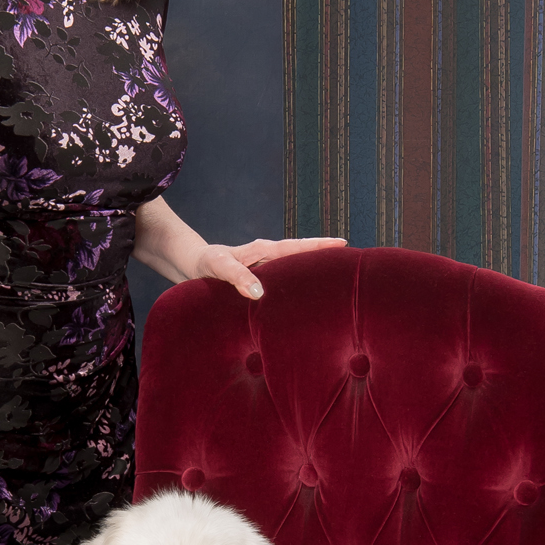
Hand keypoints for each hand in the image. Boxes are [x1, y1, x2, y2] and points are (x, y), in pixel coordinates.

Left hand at [193, 235, 347, 300]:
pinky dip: (297, 288)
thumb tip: (260, 293)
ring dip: (313, 274)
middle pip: (303, 256)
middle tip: (352, 263)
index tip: (342, 244)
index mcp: (263, 251)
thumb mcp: (219, 267)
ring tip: (337, 282)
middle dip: (325, 258)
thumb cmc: (205, 264)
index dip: (319, 246)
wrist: (191, 267)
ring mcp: (266, 270)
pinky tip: (306, 300)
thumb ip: (237, 277)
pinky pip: (284, 283)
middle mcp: (269, 258)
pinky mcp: (260, 282)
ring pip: (295, 270)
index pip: (296, 247)